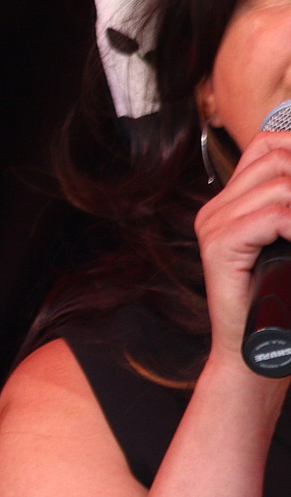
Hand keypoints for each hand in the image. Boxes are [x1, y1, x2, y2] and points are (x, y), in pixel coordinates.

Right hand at [195, 130, 290, 363]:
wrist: (255, 351)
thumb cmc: (281, 300)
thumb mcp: (289, 240)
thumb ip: (290, 211)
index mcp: (232, 202)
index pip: (270, 145)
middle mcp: (216, 208)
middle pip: (277, 156)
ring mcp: (213, 226)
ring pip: (280, 183)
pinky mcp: (218, 247)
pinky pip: (273, 216)